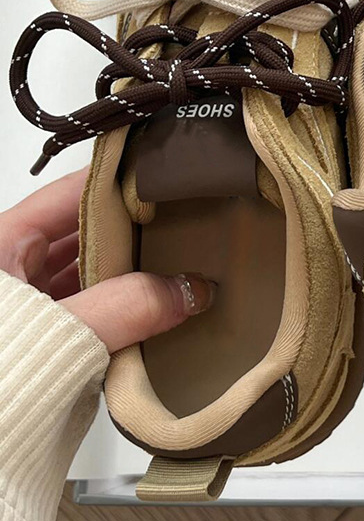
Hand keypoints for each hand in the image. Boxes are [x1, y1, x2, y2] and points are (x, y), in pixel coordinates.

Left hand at [0, 169, 213, 351]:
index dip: (118, 183)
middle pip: (84, 231)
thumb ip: (127, 308)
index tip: (165, 182)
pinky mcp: (41, 337)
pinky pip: (88, 308)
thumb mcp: (60, 330)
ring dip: (128, 274)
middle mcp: (12, 266)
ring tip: (174, 270)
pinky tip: (152, 310)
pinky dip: (119, 307)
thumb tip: (187, 291)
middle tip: (182, 228)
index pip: (71, 193)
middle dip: (133, 232)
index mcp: (1, 243)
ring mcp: (27, 303)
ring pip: (88, 272)